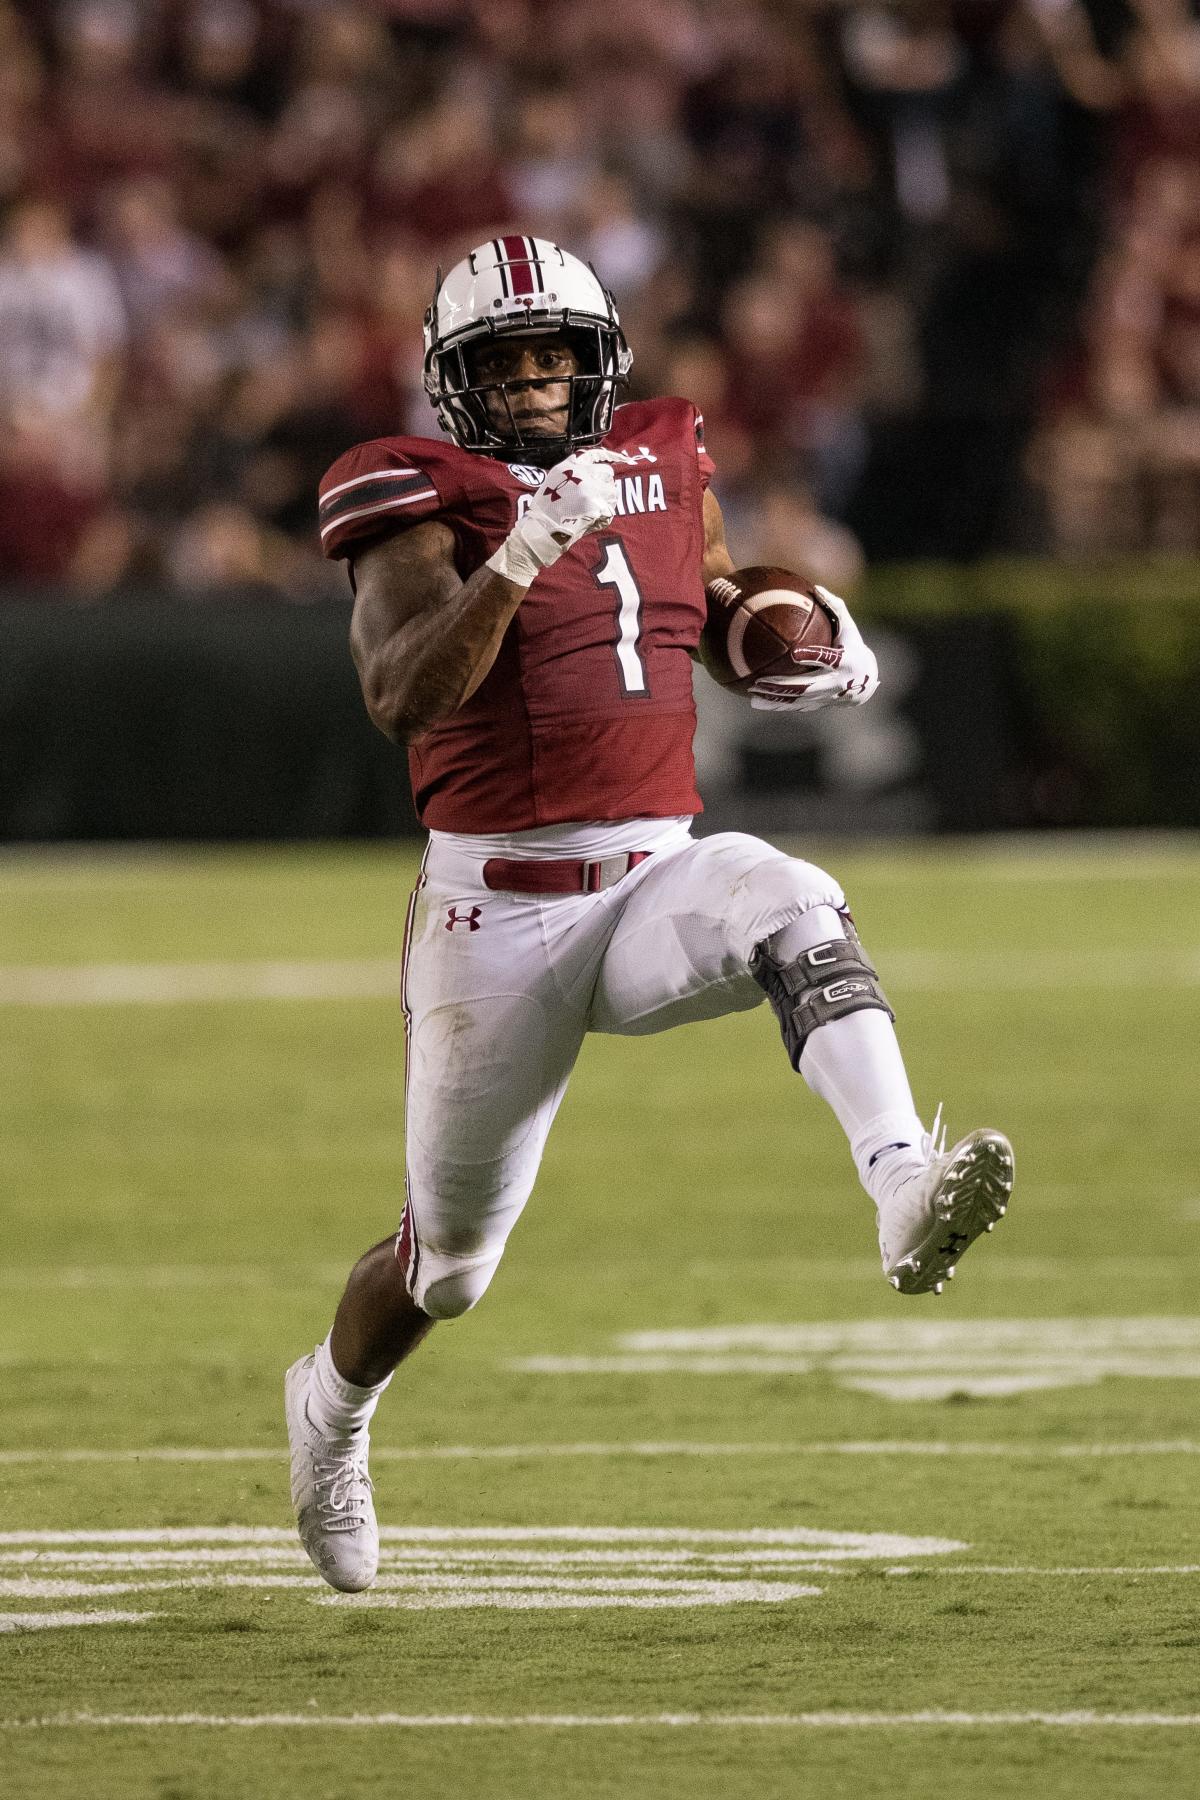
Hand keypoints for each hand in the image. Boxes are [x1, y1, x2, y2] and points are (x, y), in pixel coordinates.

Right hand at [486, 449, 617, 585]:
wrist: (543, 528)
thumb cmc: (545, 509)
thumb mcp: (553, 481)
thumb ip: (570, 472)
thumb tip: (586, 470)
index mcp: (569, 466)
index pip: (593, 455)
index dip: (605, 456)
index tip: (613, 460)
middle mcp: (581, 473)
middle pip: (606, 472)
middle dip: (605, 482)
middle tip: (599, 494)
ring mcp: (590, 488)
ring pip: (612, 490)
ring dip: (607, 499)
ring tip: (596, 508)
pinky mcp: (596, 505)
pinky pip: (610, 508)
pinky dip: (605, 514)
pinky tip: (594, 518)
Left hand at [749, 586, 878, 711]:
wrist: (865, 682)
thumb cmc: (852, 646)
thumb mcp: (849, 627)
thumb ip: (835, 607)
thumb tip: (816, 588)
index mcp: (846, 661)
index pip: (828, 658)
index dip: (812, 657)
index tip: (795, 654)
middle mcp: (837, 682)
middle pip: (807, 686)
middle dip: (783, 685)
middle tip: (760, 680)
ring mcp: (828, 697)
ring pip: (798, 700)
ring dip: (775, 698)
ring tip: (752, 694)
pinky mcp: (820, 705)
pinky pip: (796, 706)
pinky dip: (777, 705)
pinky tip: (756, 703)